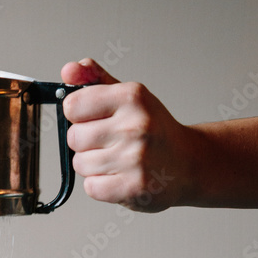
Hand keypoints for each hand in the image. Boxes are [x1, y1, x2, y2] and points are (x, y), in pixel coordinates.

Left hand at [60, 58, 195, 211]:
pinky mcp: (133, 186)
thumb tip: (69, 70)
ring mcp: (135, 158)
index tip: (93, 118)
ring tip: (117, 160)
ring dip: (93, 165)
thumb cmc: (155, 130)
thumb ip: (94, 80)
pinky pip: (91, 187)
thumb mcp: (129, 96)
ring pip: (80, 164)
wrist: (188, 163)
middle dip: (85, 142)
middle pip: (73, 137)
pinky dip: (100, 186)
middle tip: (110, 142)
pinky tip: (119, 176)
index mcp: (132, 97)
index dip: (78, 114)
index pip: (72, 105)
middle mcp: (135, 126)